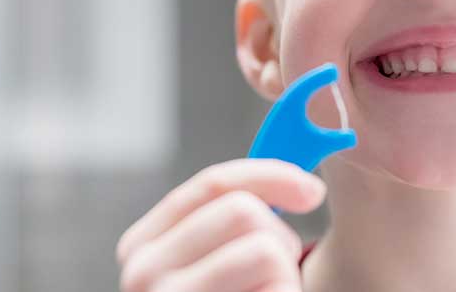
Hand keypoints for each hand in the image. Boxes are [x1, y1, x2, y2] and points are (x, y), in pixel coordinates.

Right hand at [116, 158, 326, 291]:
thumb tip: (303, 177)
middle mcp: (144, 274)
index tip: (313, 191)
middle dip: (279, 238)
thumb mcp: (215, 261)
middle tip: (274, 275)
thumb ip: (232, 217)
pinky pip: (278, 288)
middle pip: (244, 210)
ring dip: (284, 275)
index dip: (270, 175)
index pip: (212, 184)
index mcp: (142, 247)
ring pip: (266, 246)